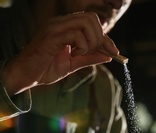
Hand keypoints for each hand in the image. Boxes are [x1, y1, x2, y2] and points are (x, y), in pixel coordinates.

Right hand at [1, 12, 118, 94]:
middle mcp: (60, 22)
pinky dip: (82, 47)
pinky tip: (73, 54)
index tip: (114, 52)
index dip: (106, 38)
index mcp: (66, 27)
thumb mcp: (74, 63)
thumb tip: (108, 56)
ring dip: (92, 41)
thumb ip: (90, 58)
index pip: (93, 23)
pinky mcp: (52, 35)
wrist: (26, 75)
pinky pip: (76, 35)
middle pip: (92, 18)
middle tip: (97, 53)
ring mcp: (55, 27)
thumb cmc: (46, 68)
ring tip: (82, 54)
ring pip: (86, 23)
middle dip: (101, 38)